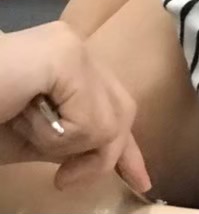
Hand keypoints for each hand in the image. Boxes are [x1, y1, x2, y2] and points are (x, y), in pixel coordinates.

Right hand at [0, 21, 149, 192]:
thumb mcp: (33, 138)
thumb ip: (69, 140)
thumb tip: (108, 156)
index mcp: (68, 65)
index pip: (116, 104)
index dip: (128, 149)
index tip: (141, 183)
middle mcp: (76, 47)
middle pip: (121, 112)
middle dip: (100, 156)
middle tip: (63, 177)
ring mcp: (72, 47)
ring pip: (107, 122)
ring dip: (66, 147)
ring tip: (27, 129)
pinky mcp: (64, 56)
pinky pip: (88, 119)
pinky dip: (57, 138)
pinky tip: (25, 118)